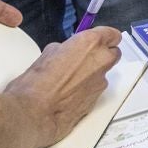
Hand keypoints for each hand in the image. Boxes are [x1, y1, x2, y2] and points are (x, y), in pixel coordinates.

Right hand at [8, 26, 121, 146]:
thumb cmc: (36, 81)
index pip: (112, 34)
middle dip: (101, 56)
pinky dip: (86, 91)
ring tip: (70, 82)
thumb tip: (65, 53)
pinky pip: (95, 90)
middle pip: (113, 54)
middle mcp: (101, 61)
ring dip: (92, 75)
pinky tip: (68, 96)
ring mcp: (101, 82)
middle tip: (83, 60)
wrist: (34, 113)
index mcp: (91, 43)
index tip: (95, 41)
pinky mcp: (97, 100)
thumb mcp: (47, 54)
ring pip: (103, 74)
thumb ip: (64, 50)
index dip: (104, 38)